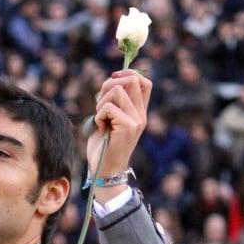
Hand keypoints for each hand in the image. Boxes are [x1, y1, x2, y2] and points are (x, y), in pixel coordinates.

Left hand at [86, 69, 150, 202]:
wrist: (105, 171)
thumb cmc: (104, 146)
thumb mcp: (110, 119)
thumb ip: (113, 101)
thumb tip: (110, 80)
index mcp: (139, 112)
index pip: (144, 82)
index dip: (128, 73)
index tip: (113, 77)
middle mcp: (141, 115)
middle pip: (131, 79)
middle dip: (109, 85)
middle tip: (101, 103)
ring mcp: (136, 120)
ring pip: (116, 91)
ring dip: (101, 102)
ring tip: (101, 119)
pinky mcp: (128, 126)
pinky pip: (108, 107)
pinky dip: (98, 116)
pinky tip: (101, 128)